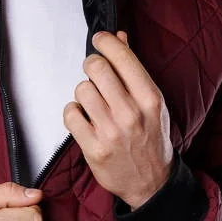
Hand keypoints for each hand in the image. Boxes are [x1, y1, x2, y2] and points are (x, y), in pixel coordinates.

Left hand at [62, 29, 174, 208]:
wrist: (151, 182)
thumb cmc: (151, 138)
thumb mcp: (151, 102)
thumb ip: (134, 69)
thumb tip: (119, 37)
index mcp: (150, 98)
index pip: (122, 57)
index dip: (105, 42)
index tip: (99, 39)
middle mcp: (131, 113)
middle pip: (96, 68)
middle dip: (92, 66)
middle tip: (95, 74)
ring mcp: (111, 132)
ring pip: (81, 89)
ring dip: (84, 93)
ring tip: (94, 103)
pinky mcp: (93, 148)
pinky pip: (70, 114)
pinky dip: (74, 113)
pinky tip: (85, 118)